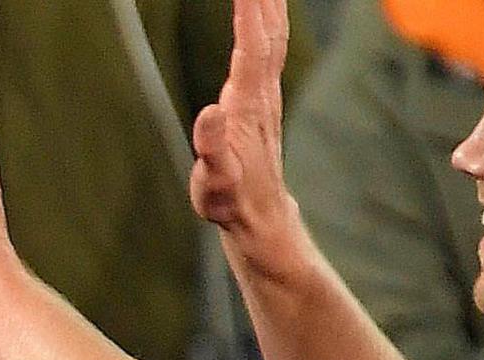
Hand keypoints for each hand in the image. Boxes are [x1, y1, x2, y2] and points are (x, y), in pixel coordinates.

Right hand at [189, 0, 300, 244]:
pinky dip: (267, 23)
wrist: (259, 215)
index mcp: (247, 107)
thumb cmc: (231, 200)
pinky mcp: (263, 100)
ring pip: (274, 39)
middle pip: (269, 34)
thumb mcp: (215, 181)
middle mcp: (262, 94)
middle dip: (264, 0)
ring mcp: (266, 95)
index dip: (248, 15)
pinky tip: (264, 14)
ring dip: (270, 5)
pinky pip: (268, 50)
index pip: (250, 50)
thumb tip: (210, 113)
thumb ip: (211, 148)